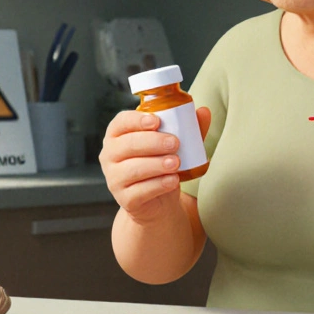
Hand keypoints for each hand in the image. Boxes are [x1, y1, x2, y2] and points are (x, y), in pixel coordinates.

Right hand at [99, 106, 210, 223]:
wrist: (159, 202)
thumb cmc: (161, 165)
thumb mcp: (175, 145)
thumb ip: (188, 129)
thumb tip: (204, 111)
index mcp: (117, 135)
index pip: (121, 122)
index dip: (136, 120)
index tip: (156, 121)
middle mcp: (109, 155)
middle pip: (127, 144)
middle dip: (152, 142)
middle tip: (175, 143)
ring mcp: (114, 178)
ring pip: (133, 169)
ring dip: (157, 164)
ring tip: (176, 163)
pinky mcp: (123, 199)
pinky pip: (139, 191)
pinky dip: (158, 185)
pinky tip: (172, 180)